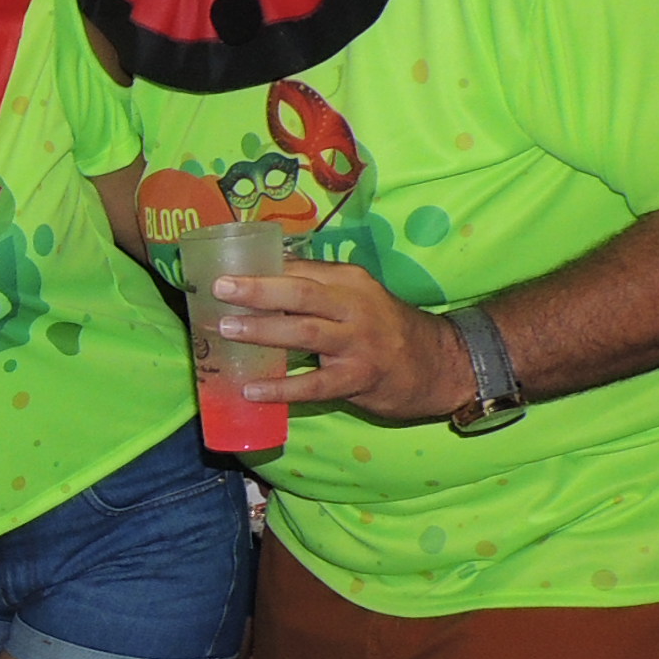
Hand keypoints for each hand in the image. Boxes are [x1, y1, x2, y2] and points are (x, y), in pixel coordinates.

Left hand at [213, 260, 474, 422]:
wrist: (438, 363)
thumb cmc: (383, 327)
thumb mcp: (355, 297)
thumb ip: (314, 287)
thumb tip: (259, 277)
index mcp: (349, 280)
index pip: (300, 269)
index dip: (261, 268)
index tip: (223, 268)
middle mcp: (354, 306)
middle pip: (301, 294)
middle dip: (258, 290)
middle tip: (220, 289)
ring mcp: (358, 343)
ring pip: (305, 333)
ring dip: (263, 331)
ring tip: (227, 330)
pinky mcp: (359, 378)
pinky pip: (314, 385)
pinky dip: (282, 387)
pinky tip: (252, 389)